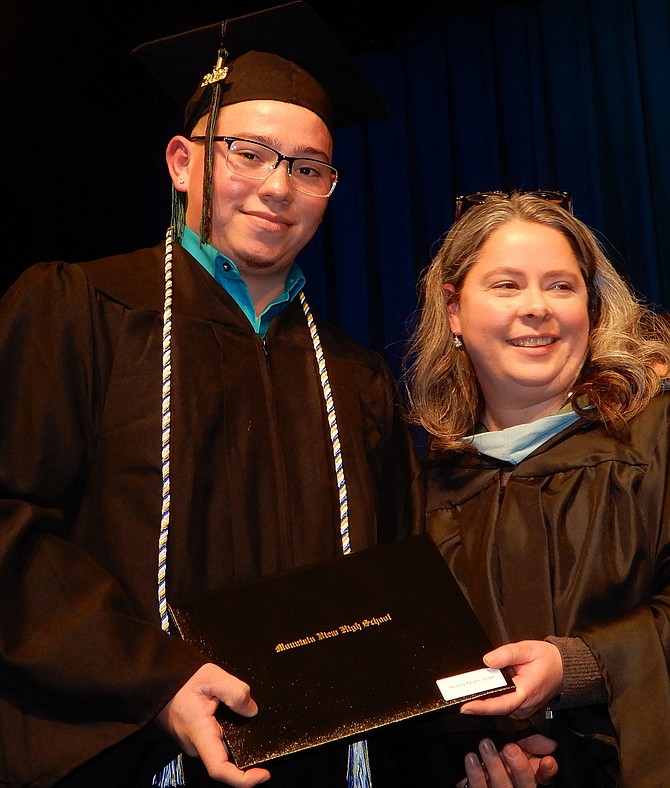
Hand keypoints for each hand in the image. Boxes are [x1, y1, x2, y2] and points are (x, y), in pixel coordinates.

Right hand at [156, 663, 269, 785]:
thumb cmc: (181, 680)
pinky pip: (215, 742)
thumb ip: (234, 691)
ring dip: (236, 740)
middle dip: (246, 753)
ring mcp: (194, 743)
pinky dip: (228, 734)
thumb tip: (251, 710)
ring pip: (221, 749)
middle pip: (225, 760)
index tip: (263, 775)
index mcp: (199, 732)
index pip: (220, 769)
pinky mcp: (195, 738)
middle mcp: (195, 744)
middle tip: (262, 736)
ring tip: (247, 720)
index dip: (243, 779)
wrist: (158, 683)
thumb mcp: (211, 676)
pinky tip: (235, 719)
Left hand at [456, 735, 557, 786]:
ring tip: (486, 745)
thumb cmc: (498, 765)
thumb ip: (530, 745)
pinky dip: (475, 773)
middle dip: (519, 766)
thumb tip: (548, 741)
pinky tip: (472, 758)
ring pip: (501, 786)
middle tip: (509, 747)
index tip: (547, 759)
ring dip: (494, 764)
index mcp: (525, 779)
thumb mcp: (516, 753)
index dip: (547, 771)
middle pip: (524, 784)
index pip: (543, 778)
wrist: (478, 778)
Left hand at [459, 641, 562, 719]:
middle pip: (497, 708)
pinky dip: (492, 700)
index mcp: (526, 692)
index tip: (465, 707)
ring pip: (499, 708)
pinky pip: (503, 706)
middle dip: (477, 703)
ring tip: (465, 693)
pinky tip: (481, 692)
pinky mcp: (521, 708)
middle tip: (457, 698)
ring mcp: (523, 709)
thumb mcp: (527, 649)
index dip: (482, 707)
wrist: (564, 669)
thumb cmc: (547, 659)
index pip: (501, 704)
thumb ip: (506, 654)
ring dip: (483, 702)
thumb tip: (487, 660)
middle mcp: (525, 705)